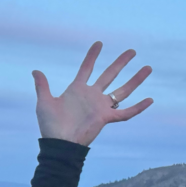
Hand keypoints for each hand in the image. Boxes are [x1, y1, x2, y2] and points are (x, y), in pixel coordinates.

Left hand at [34, 42, 152, 145]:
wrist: (59, 143)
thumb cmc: (50, 125)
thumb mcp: (44, 102)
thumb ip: (42, 85)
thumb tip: (35, 71)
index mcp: (77, 90)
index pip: (87, 69)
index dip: (92, 56)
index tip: (99, 43)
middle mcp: (92, 96)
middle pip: (109, 75)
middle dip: (121, 63)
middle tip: (132, 51)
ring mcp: (100, 106)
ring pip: (122, 90)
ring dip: (135, 80)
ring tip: (147, 68)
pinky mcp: (106, 118)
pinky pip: (125, 112)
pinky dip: (138, 107)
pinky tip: (150, 99)